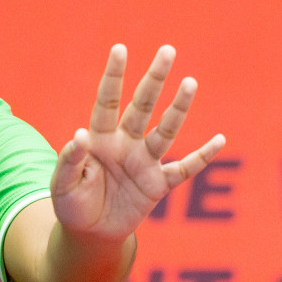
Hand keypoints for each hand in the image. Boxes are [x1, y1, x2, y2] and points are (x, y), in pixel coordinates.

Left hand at [50, 44, 225, 241]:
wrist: (89, 233)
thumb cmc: (72, 205)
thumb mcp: (62, 185)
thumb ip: (69, 160)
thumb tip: (80, 134)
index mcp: (99, 138)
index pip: (107, 101)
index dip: (113, 76)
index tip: (120, 48)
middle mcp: (125, 143)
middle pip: (142, 106)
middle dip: (154, 79)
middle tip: (167, 50)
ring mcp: (144, 162)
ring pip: (165, 131)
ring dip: (178, 108)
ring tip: (190, 82)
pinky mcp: (158, 185)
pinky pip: (184, 169)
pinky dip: (202, 156)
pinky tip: (220, 140)